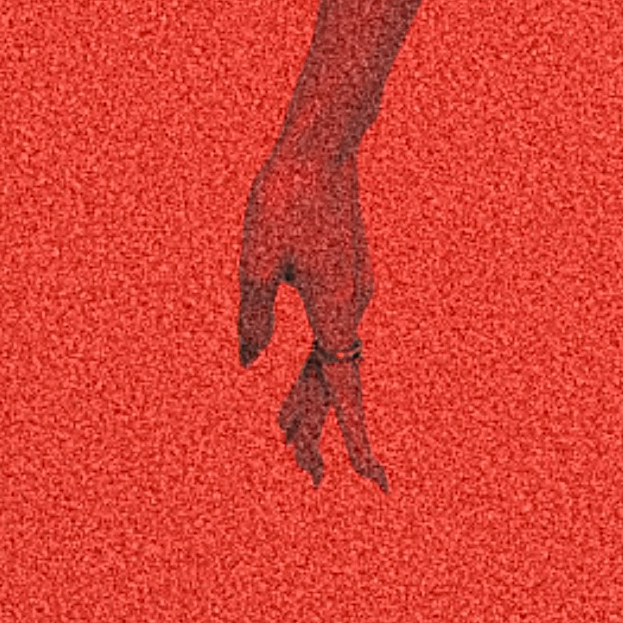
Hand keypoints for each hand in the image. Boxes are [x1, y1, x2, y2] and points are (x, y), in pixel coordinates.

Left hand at [237, 144, 389, 489]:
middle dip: (320, 428)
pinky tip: (300, 376)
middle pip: (337, 381)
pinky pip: (333, 335)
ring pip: (334, 359)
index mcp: (336, 309)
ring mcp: (352, 288)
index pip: (346, 390)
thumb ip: (253, 319)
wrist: (322, 143)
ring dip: (313, 398)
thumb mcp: (255, 265)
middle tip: (308, 475)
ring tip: (287, 437)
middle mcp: (352, 303)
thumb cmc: (286, 199)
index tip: (372, 479)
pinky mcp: (346, 273)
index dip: (357, 438)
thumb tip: (250, 359)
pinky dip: (316, 366)